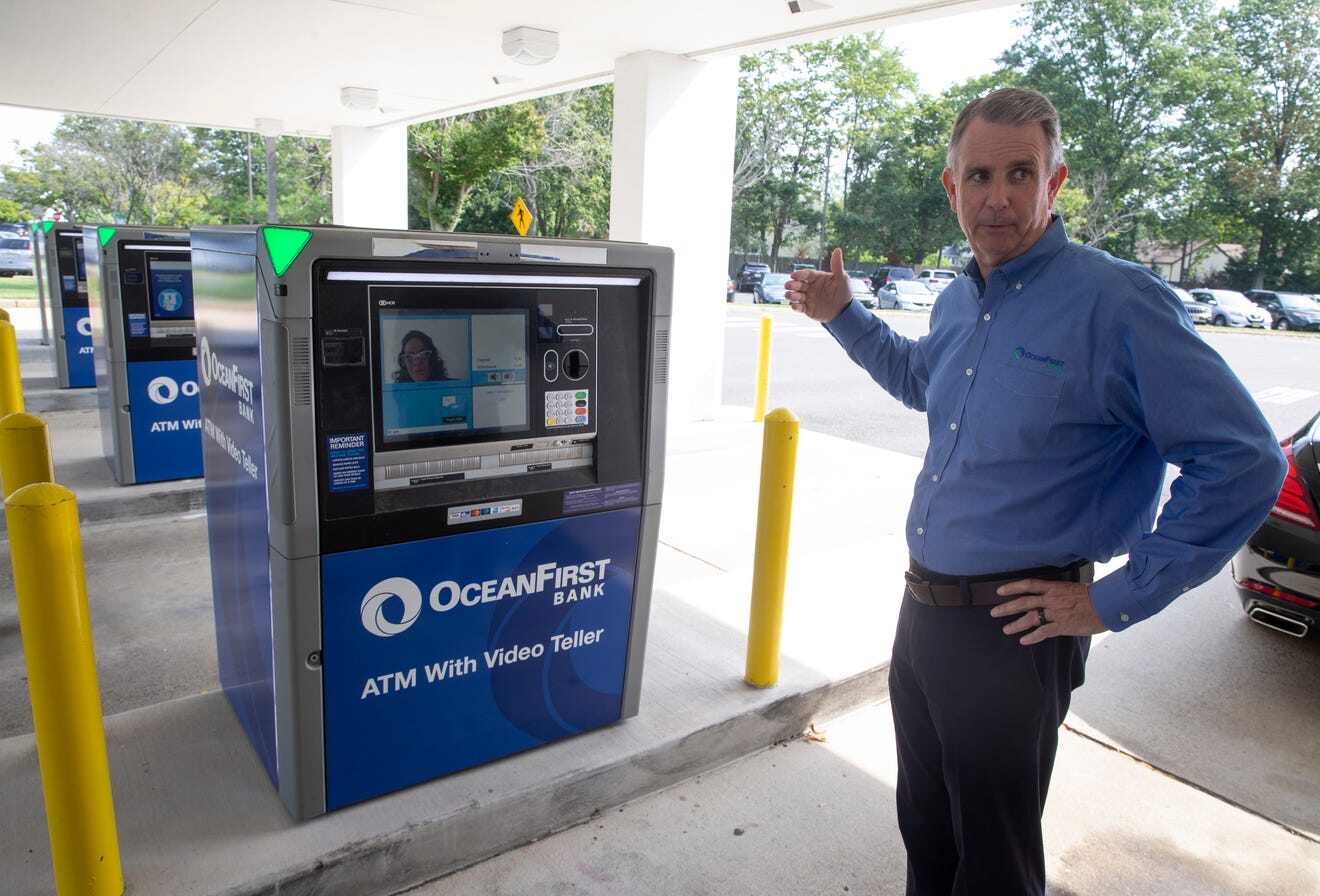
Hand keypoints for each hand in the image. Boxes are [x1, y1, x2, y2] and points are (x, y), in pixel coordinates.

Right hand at [785, 248, 852, 322]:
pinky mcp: (807, 309)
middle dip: (792, 285)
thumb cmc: (843, 292)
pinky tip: (794, 305)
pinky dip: (795, 307)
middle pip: (798, 284)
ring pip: (796, 295)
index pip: (806, 274)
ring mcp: (808, 298)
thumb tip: (837, 249)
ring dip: (791, 295)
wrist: (844, 310)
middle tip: (788, 285)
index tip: (793, 275)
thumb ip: (837, 265)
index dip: (799, 275)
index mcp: (816, 278)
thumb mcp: (842, 278)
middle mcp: (810, 287)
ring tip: (789, 295)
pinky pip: (799, 307)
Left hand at [989, 579, 1107, 645]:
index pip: (1028, 585)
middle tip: (994, 612)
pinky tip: (1023, 641)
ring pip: (1030, 618)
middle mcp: (1051, 599)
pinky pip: (1043, 632)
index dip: (1012, 587)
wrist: (1106, 605)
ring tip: (1005, 629)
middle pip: (1024, 602)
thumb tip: (1047, 596)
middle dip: (1007, 608)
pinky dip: (1032, 636)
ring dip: (1016, 624)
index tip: (999, 591)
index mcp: (1053, 587)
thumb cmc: (1091, 596)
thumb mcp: (1071, 588)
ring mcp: (1056, 613)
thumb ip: (1057, 592)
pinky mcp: (1062, 626)